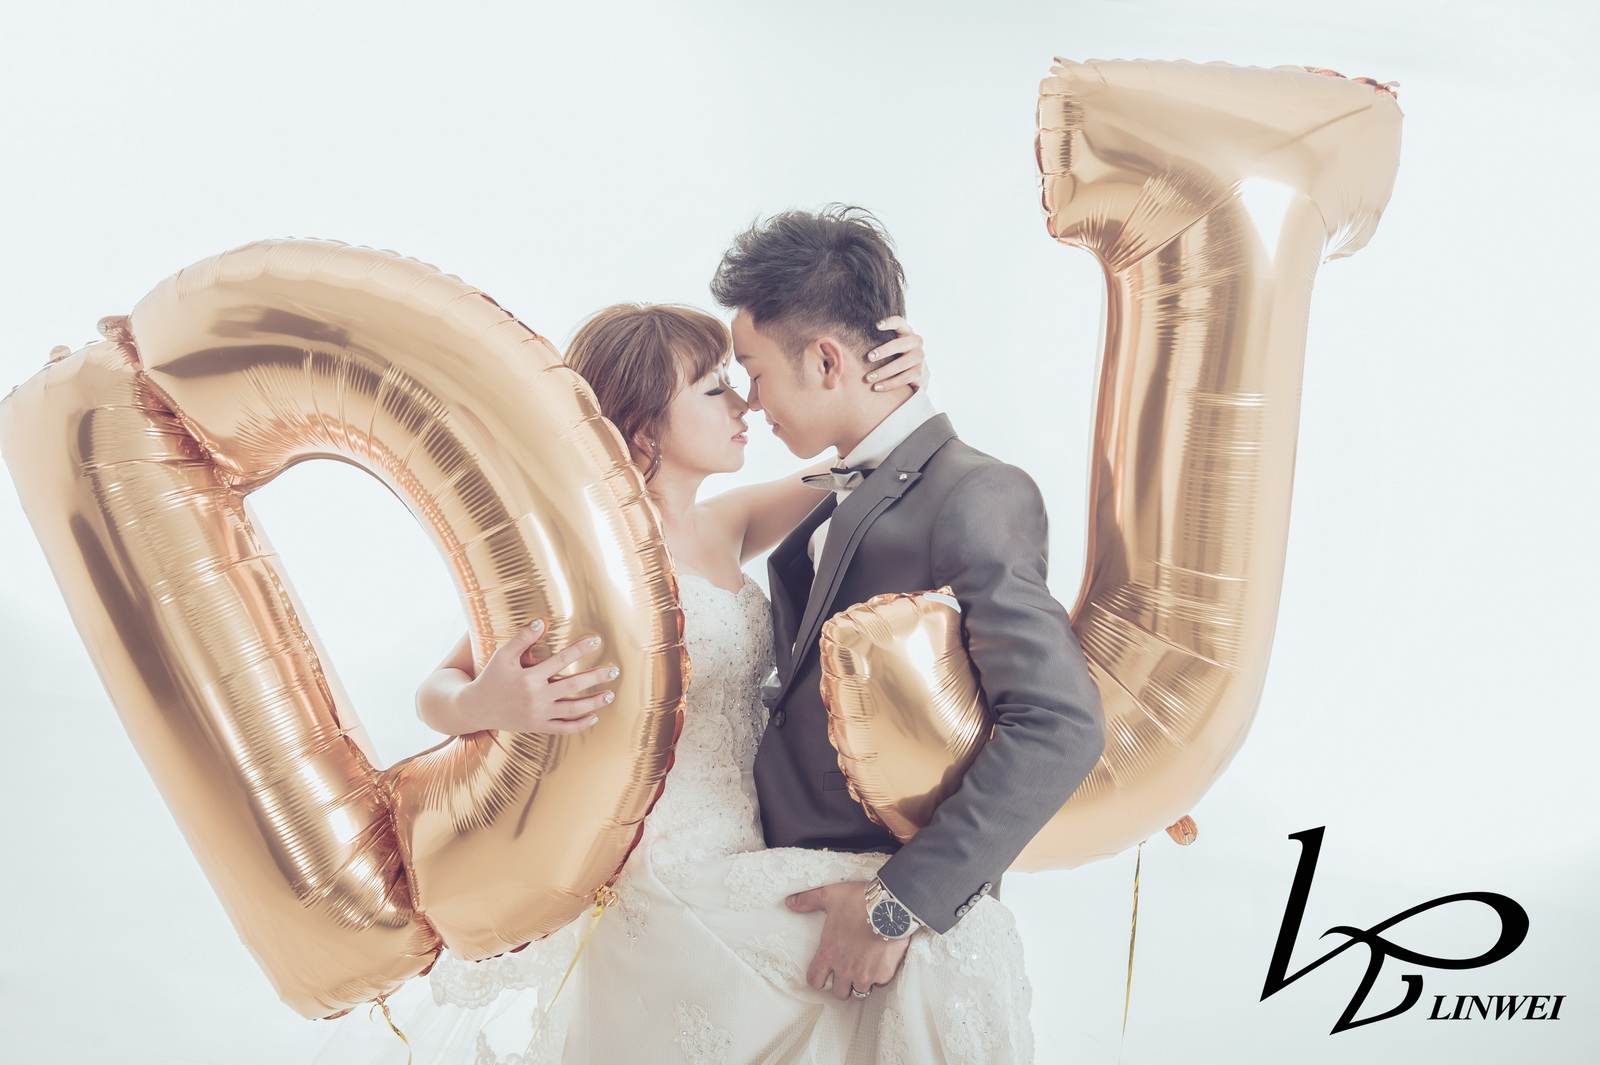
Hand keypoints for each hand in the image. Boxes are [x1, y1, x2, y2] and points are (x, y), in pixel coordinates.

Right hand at [456, 621, 616, 733]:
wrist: (476, 708)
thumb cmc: (491, 677)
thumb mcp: (502, 655)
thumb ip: (522, 638)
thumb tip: (542, 622)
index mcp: (529, 677)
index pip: (560, 660)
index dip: (579, 650)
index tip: (596, 641)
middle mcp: (536, 697)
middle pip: (572, 686)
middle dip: (596, 677)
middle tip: (615, 671)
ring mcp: (538, 714)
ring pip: (572, 710)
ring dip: (594, 703)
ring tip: (610, 694)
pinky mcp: (537, 727)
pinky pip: (563, 729)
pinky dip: (579, 725)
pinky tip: (594, 717)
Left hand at [786, 880, 912, 1000]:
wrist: (891, 906)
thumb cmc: (860, 901)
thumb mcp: (830, 895)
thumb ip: (808, 900)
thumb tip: (790, 902)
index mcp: (829, 953)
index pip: (815, 981)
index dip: (817, 979)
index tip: (823, 975)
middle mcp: (845, 968)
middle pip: (839, 993)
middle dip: (841, 985)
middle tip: (847, 973)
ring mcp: (865, 974)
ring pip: (859, 992)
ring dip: (860, 983)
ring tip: (863, 970)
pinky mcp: (883, 974)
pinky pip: (878, 984)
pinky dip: (878, 977)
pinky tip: (880, 963)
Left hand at [862, 315, 928, 392]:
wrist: (918, 373)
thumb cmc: (897, 355)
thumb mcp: (891, 344)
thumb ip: (878, 339)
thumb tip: (847, 340)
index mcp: (906, 331)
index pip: (899, 322)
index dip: (889, 323)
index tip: (877, 326)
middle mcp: (915, 341)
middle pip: (899, 344)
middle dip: (884, 351)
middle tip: (869, 357)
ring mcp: (919, 357)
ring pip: (901, 364)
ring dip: (884, 371)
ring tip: (869, 378)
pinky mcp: (920, 372)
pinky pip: (904, 378)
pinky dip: (890, 384)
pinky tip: (877, 387)